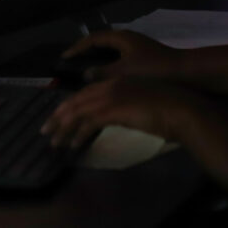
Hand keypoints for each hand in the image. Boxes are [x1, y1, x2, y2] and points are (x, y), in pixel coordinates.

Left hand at [40, 77, 203, 148]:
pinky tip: (72, 146)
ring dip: (63, 129)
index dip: (70, 105)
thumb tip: (114, 117)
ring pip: (77, 112)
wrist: (181, 109)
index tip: (58, 117)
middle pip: (76, 100)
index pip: (85, 92)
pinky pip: (87, 124)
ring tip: (54, 143)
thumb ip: (125, 108)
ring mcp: (111, 96)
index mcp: (118, 81)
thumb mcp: (141, 105)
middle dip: (58, 116)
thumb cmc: (168, 109)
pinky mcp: (113, 110)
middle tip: (46, 130)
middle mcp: (111, 85)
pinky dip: (77, 135)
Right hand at [62, 30, 179, 81]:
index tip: (64, 57)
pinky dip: (109, 68)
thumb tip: (86, 74)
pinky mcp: (144, 59)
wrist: (185, 74)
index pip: (93, 38)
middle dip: (86, 53)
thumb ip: (102, 72)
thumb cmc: (153, 70)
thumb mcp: (124, 72)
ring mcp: (137, 48)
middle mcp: (128, 39)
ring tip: (85, 74)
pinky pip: (119, 60)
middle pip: (101, 43)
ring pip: (111, 53)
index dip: (77, 48)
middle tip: (72, 65)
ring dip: (98, 61)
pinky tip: (106, 81)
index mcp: (122, 37)